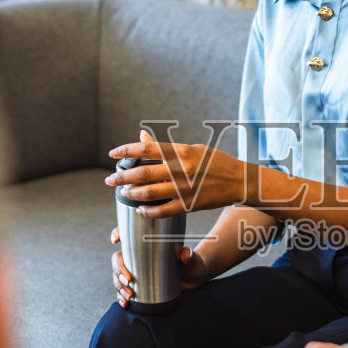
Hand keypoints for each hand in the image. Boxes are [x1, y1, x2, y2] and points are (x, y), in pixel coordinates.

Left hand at [106, 130, 244, 218]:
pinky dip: (148, 211)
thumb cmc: (214, 162)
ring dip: (132, 193)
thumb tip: (141, 137)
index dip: (126, 150)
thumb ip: (165, 146)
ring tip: (123, 192)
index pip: (146, 148)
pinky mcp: (189, 205)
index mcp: (180, 151)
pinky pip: (163, 210)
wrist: (238, 181)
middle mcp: (180, 169)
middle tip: (109, 179)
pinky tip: (140, 209)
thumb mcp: (192, 148)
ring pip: (149, 192)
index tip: (112, 154)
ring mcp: (184, 188)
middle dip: (122, 176)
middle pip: (143, 172)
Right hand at [110, 227, 210, 307]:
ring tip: (129, 296)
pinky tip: (125, 303)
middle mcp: (138, 257)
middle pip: (118, 259)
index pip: (128, 234)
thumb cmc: (190, 265)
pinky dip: (121, 297)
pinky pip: (123, 290)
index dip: (118, 233)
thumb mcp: (190, 260)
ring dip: (119, 286)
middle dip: (118, 270)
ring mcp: (136, 271)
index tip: (116, 240)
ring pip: (118, 276)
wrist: (192, 280)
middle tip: (127, 281)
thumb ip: (189, 257)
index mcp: (148, 244)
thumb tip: (186, 254)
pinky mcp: (138, 285)